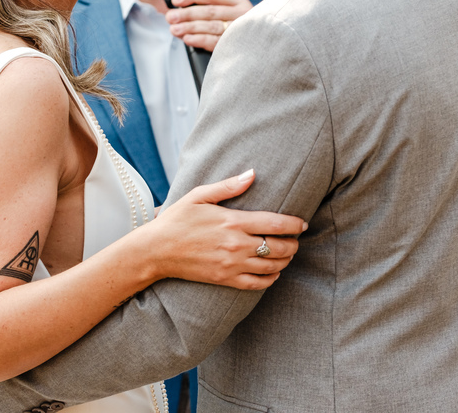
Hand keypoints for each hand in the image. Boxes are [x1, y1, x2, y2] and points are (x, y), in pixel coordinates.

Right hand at [150, 169, 305, 290]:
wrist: (155, 251)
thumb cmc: (177, 219)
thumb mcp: (199, 195)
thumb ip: (229, 186)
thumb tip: (252, 174)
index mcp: (233, 222)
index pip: (276, 224)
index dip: (295, 225)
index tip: (302, 224)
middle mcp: (236, 245)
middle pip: (279, 247)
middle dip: (293, 244)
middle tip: (296, 239)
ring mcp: (231, 265)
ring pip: (271, 267)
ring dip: (285, 260)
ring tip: (287, 254)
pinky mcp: (225, 279)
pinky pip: (257, 284)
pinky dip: (270, 279)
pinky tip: (273, 272)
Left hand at [165, 0, 251, 50]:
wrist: (266, 49)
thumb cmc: (243, 32)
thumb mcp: (233, 16)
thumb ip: (213, 11)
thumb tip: (182, 11)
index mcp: (239, 3)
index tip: (176, 0)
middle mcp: (241, 14)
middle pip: (209, 11)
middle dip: (186, 14)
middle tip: (171, 17)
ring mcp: (240, 31)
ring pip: (211, 26)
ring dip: (189, 27)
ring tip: (175, 29)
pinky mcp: (237, 46)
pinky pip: (215, 42)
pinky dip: (199, 40)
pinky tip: (188, 39)